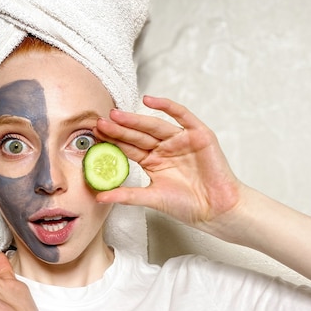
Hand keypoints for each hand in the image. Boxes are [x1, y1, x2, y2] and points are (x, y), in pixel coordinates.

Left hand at [94, 97, 243, 232]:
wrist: (217, 210)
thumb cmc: (188, 206)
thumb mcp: (152, 198)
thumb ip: (126, 195)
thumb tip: (99, 197)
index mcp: (153, 161)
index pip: (128, 148)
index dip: (112, 141)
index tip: (94, 136)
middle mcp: (165, 148)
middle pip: (138, 135)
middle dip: (119, 129)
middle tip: (99, 123)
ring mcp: (181, 140)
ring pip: (154, 126)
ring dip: (135, 119)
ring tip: (116, 115)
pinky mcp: (198, 134)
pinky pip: (181, 116)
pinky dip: (167, 106)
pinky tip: (149, 100)